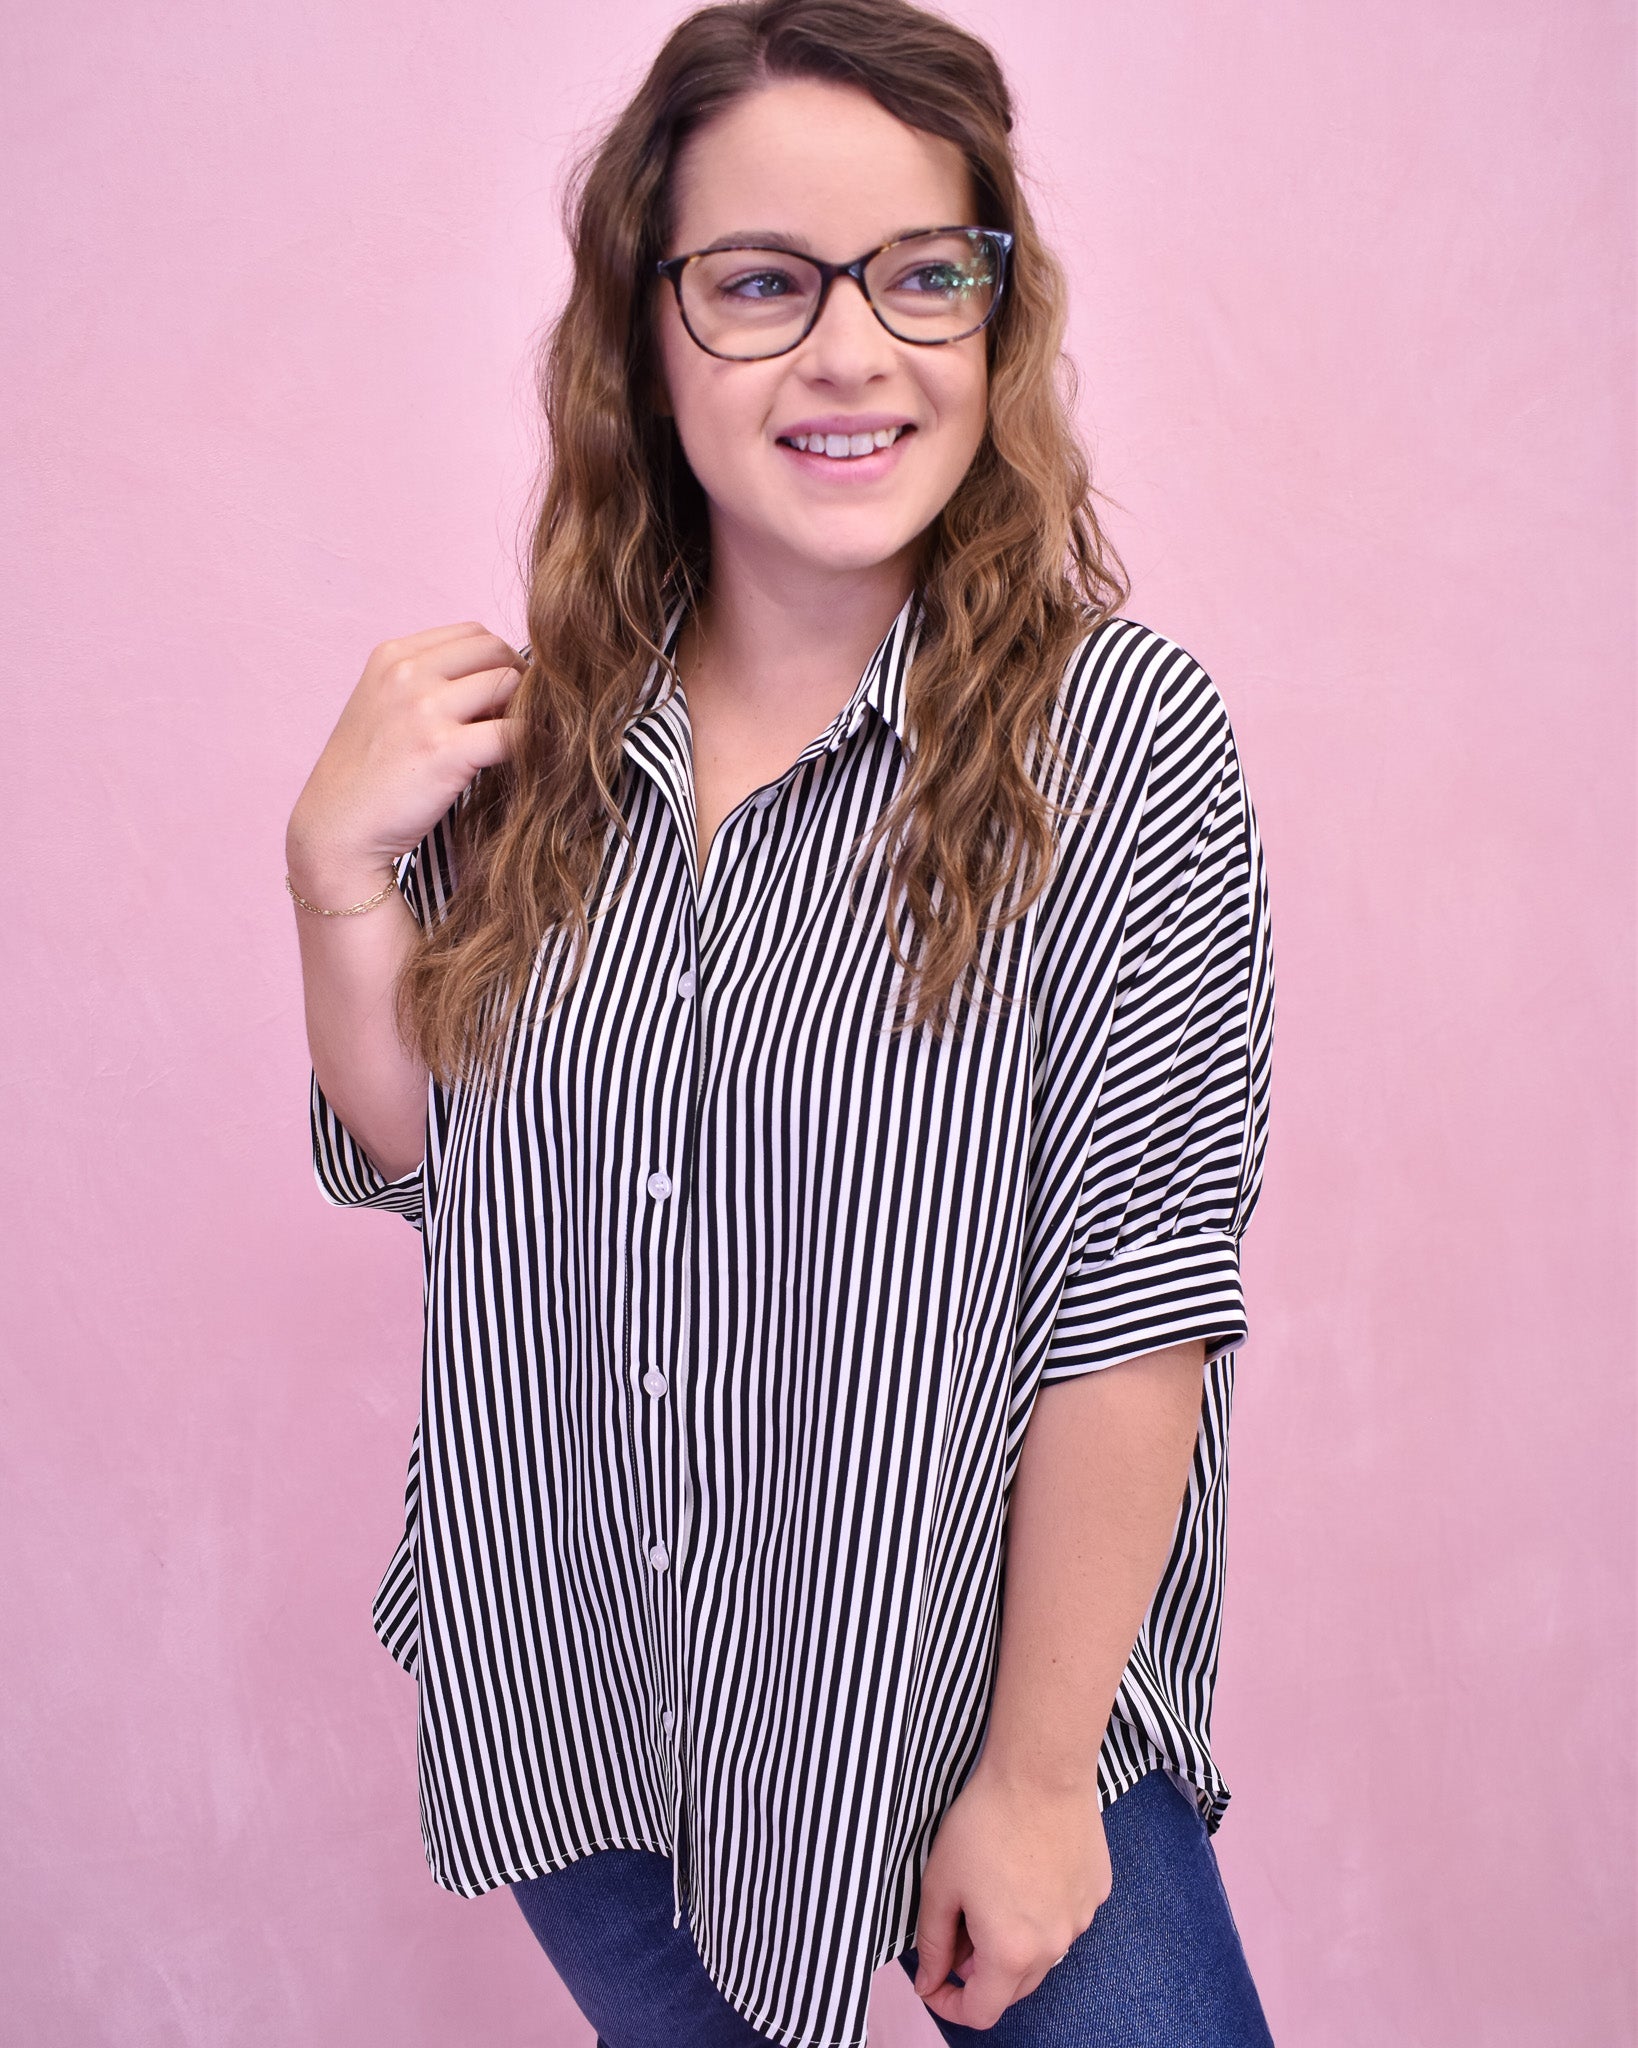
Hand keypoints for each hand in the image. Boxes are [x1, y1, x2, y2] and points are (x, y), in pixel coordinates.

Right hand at [286, 622, 523, 897]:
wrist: (336, 830)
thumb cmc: (367, 776)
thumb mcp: (384, 707)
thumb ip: (428, 683)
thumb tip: (497, 679)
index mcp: (391, 656)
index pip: (472, 633)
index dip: (496, 661)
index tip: (500, 695)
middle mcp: (406, 673)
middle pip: (494, 650)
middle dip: (517, 679)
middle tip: (518, 717)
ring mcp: (424, 709)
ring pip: (509, 684)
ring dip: (525, 710)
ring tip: (516, 741)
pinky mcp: (445, 751)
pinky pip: (515, 732)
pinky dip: (534, 744)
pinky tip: (532, 761)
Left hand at [912, 1762, 1110, 2029]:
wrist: (1040, 1771)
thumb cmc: (984, 1823)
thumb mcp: (940, 1883)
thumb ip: (931, 1942)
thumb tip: (929, 1979)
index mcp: (1011, 1953)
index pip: (980, 2012)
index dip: (949, 2004)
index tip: (933, 1980)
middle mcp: (1053, 1947)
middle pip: (1013, 1988)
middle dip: (979, 1972)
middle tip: (957, 1929)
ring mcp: (1081, 1919)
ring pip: (1042, 1954)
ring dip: (1013, 1943)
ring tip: (992, 1893)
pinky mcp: (1096, 1891)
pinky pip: (1064, 1918)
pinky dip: (1041, 1912)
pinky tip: (1026, 1871)